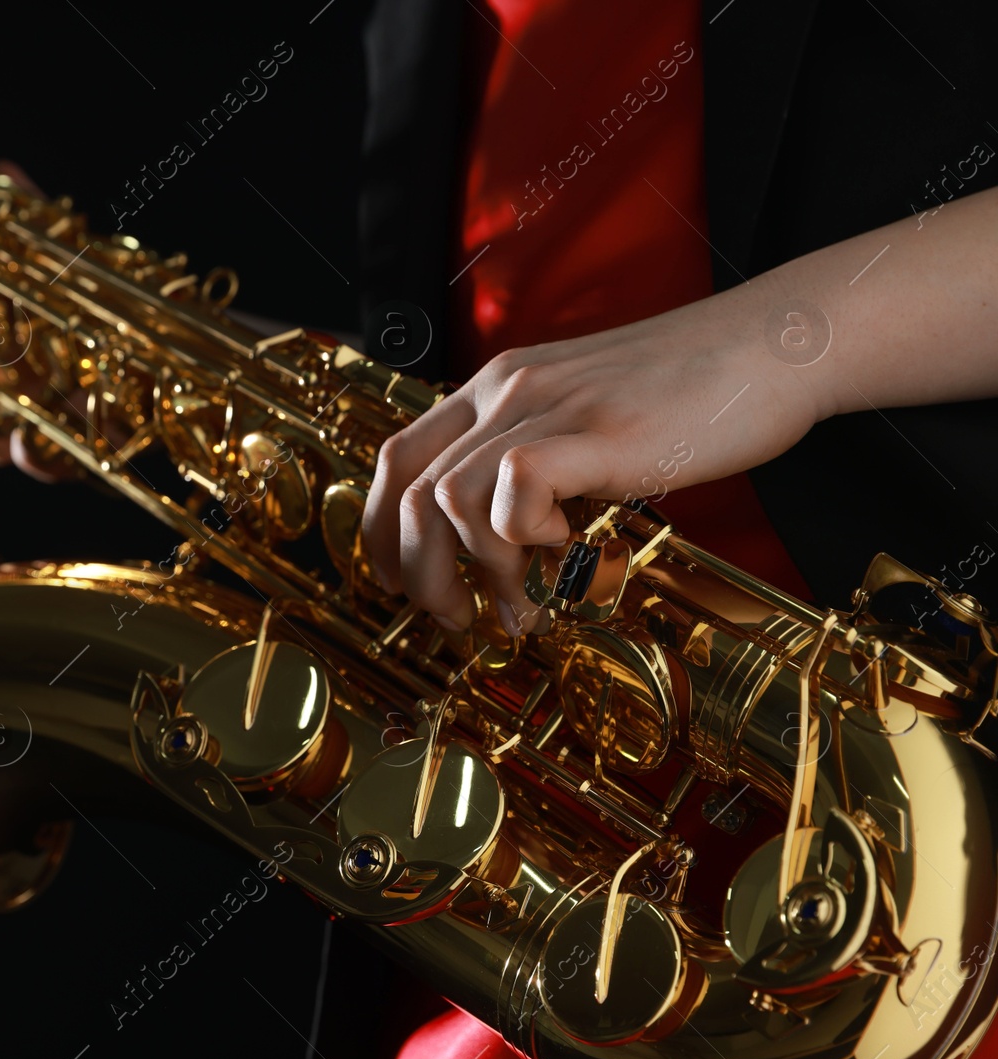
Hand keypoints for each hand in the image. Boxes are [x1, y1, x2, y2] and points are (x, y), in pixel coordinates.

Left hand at [361, 285, 829, 634]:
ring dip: (474, 570)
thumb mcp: (586, 418)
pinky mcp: (598, 432)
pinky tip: (569, 542)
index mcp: (497, 388)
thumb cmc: (692, 393)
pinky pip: (514, 488)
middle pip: (408, 490)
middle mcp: (507, 391)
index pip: (395, 457)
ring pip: (446, 498)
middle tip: (455, 616)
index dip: (380, 529)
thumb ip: (538, 460)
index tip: (400, 582)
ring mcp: (550, 408)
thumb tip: (503, 536)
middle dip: (418, 573)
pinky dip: (526, 534)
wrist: (775, 345)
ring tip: (520, 601)